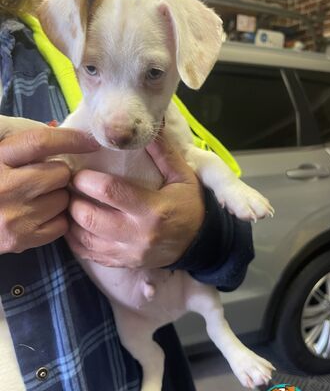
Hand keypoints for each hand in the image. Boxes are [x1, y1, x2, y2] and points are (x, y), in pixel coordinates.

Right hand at [0, 126, 98, 252]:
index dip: (70, 139)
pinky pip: (62, 224)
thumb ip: (24, 141)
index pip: (40, 142)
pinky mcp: (20, 239)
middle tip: (44, 178)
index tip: (90, 140)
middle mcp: (4, 186)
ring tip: (37, 198)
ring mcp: (13, 216)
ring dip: (58, 197)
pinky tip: (39, 215)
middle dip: (58, 173)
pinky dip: (56, 220)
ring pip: (64, 199)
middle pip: (60, 173)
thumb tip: (57, 128)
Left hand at [66, 136, 204, 267]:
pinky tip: (74, 224)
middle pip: (89, 218)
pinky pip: (88, 254)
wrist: (200, 243)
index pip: (110, 191)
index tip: (79, 172)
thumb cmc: (190, 206)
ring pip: (84, 238)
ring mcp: (128, 253)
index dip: (87, 179)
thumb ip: (163, 153)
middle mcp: (137, 234)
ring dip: (70, 219)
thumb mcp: (183, 177)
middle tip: (70, 187)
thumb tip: (146, 127)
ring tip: (70, 203)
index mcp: (152, 209)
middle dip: (73, 199)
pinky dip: (74, 239)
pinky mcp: (123, 263)